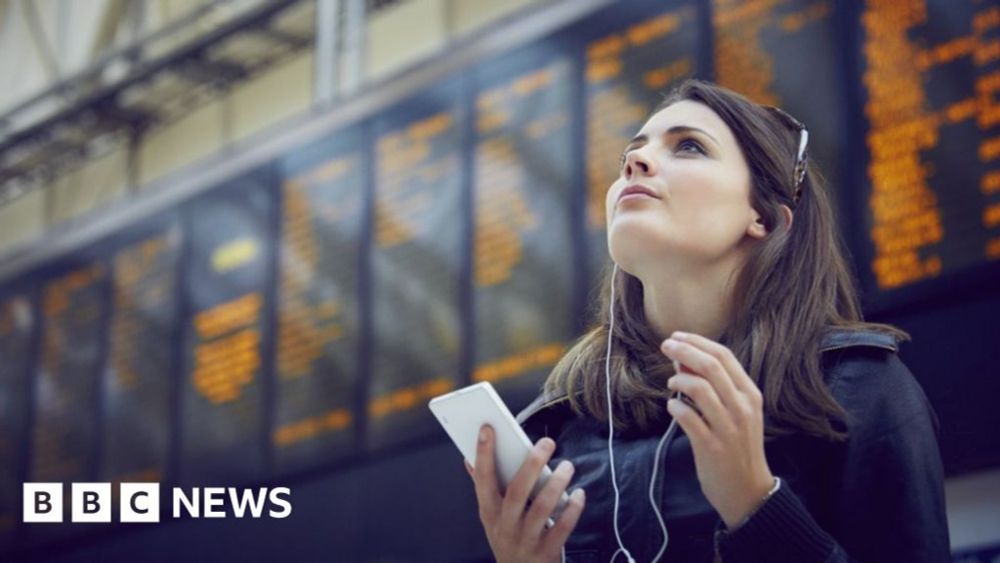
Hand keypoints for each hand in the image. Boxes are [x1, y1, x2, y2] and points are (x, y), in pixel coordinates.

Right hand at [466, 425, 585, 562]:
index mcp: (488, 513)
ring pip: (542, 508)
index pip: (482, 479)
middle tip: (547, 442)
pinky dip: (573, 509)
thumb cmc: (507, 539)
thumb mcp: (491, 518)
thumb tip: (468, 459)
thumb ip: (484, 488)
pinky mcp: (546, 552)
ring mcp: (525, 540)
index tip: (488, 428)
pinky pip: (562, 527)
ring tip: (568, 465)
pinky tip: (579, 494)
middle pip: (516, 491)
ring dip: (557, 484)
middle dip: (531, 464)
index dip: (483, 454)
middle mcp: (504, 526)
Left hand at [660, 331, 774, 528]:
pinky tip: (672, 406)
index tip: (677, 336)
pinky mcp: (711, 446)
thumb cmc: (738, 446)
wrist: (748, 491)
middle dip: (683, 350)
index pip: (724, 356)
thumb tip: (683, 357)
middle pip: (710, 366)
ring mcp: (728, 428)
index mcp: (750, 395)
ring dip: (678, 379)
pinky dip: (675, 406)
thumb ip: (714, 386)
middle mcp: (742, 408)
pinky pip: (687, 417)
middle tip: (665, 346)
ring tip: (671, 382)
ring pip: (699, 388)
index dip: (698, 342)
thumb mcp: (735, 412)